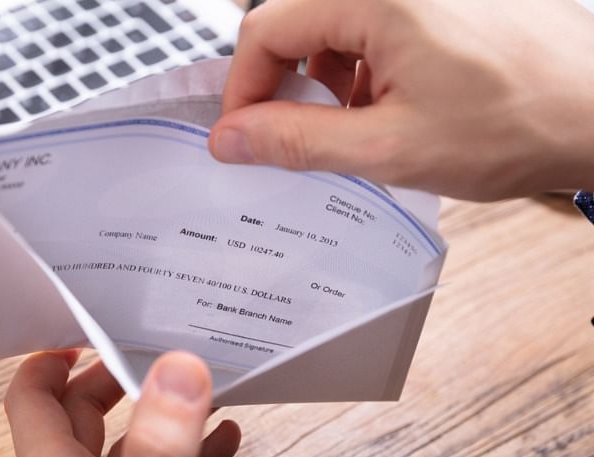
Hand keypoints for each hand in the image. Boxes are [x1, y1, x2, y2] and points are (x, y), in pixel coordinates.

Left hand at [4, 350, 240, 456]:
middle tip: (154, 347)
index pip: (33, 398)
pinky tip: (221, 442)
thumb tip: (178, 371)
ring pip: (125, 448)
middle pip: (80, 415)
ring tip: (200, 387)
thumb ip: (156, 451)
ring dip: (160, 415)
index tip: (91, 326)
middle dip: (115, 375)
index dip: (53, 357)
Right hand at [209, 0, 593, 199]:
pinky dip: (366, 73)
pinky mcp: (438, 3)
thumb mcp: (389, 146)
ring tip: (363, 128)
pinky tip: (393, 109)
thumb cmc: (520, 123)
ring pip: (335, 30)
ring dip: (329, 84)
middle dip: (289, 88)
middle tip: (304, 138)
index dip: (244, 89)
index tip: (244, 135)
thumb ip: (297, 141)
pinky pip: (374, 28)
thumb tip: (232, 138)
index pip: (264, 29)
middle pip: (297, 25)